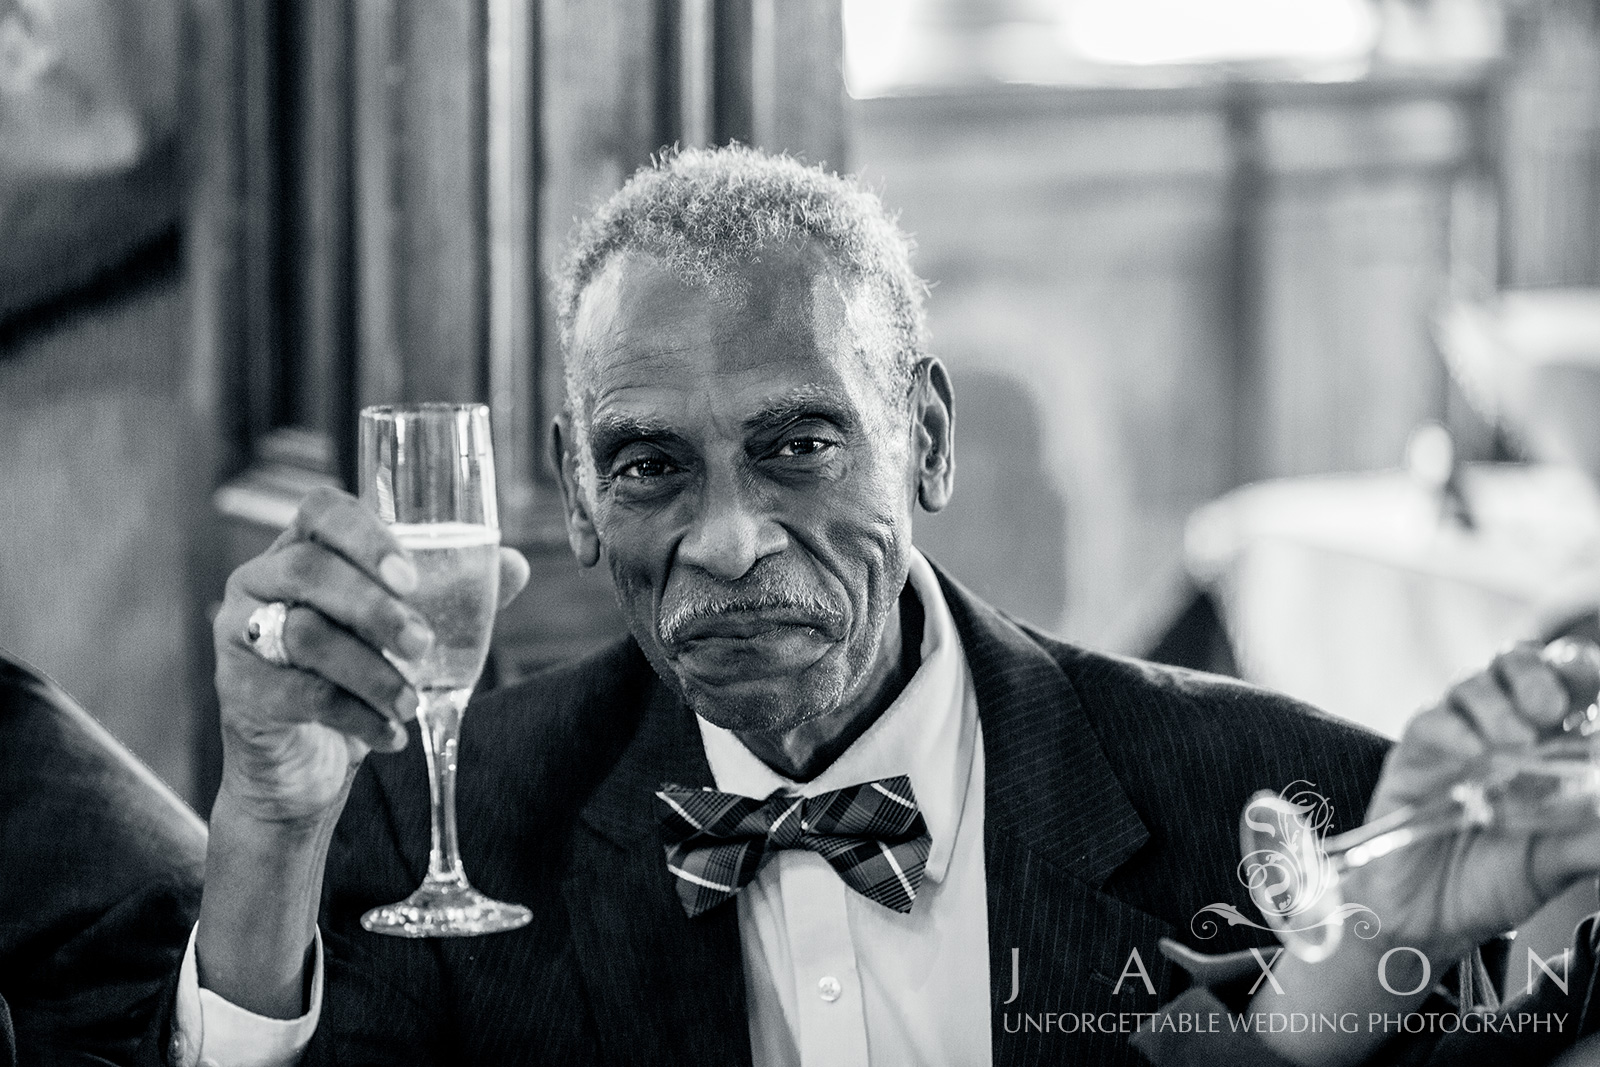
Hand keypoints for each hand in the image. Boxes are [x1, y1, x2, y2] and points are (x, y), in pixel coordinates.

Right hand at [212, 487, 530, 824]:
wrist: (305, 762)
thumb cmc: (358, 675)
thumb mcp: (403, 631)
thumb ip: (455, 595)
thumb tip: (515, 564)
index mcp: (305, 547)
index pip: (322, 510)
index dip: (365, 535)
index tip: (410, 576)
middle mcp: (262, 579)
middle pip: (310, 570)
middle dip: (375, 609)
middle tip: (422, 643)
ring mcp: (242, 633)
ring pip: (304, 634)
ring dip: (371, 672)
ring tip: (409, 704)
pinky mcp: (239, 690)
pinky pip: (299, 694)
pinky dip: (354, 716)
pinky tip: (389, 736)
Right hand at [1344, 640, 1599, 962]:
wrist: (1429, 921)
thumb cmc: (1494, 884)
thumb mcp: (1559, 861)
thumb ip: (1588, 838)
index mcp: (1546, 745)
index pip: (1565, 682)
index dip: (1577, 668)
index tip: (1591, 680)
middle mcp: (1500, 731)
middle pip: (1515, 665)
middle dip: (1535, 672)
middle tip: (1548, 706)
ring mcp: (1455, 740)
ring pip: (1472, 686)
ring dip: (1496, 704)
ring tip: (1514, 743)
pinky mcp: (1414, 756)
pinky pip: (1431, 722)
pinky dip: (1453, 730)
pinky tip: (1473, 754)